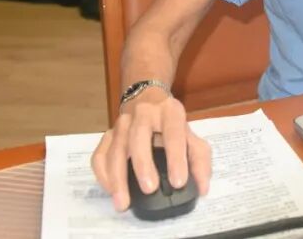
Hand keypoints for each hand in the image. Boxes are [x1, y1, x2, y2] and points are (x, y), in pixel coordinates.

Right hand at [90, 89, 210, 211]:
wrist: (148, 98)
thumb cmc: (172, 124)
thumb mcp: (191, 135)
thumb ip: (200, 160)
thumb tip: (203, 188)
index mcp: (170, 112)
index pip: (173, 133)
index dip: (176, 158)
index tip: (179, 182)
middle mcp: (143, 114)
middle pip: (138, 137)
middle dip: (143, 165)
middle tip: (150, 190)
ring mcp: (121, 123)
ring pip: (115, 149)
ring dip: (118, 177)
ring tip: (124, 203)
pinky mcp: (107, 135)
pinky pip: (100, 155)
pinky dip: (103, 175)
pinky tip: (112, 191)